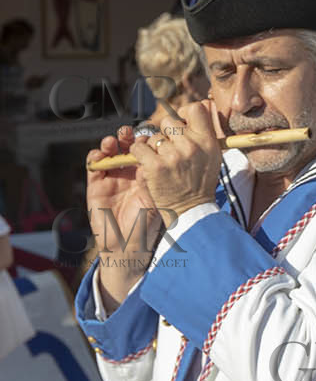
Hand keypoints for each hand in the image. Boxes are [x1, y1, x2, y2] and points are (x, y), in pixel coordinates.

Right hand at [86, 126, 166, 307]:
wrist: (127, 247)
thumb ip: (155, 180)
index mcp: (147, 175)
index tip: (149, 137)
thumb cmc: (146, 226)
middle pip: (128, 147)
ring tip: (114, 141)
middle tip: (129, 134)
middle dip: (128, 137)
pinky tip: (99, 155)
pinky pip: (94, 165)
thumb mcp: (155, 200)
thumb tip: (157, 160)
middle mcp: (130, 174)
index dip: (146, 142)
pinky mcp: (96, 185)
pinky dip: (95, 156)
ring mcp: (113, 178)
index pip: (147, 151)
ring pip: (110, 152)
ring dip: (111, 143)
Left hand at [128, 100, 221, 217]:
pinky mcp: (155, 166)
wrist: (192, 211)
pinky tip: (148, 165)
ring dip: (153, 148)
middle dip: (166, 133)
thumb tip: (192, 116)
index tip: (181, 124)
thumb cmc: (200, 184)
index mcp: (207, 141)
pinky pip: (139, 149)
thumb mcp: (212, 158)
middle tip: (168, 148)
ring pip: (153, 137)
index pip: (195, 108)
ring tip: (162, 163)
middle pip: (169, 121)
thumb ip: (203, 137)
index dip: (184, 113)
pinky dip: (139, 156)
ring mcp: (172, 155)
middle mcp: (191, 145)